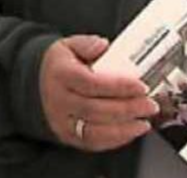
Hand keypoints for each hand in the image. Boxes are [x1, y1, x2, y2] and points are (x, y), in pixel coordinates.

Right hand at [39, 35, 157, 151]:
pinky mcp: (67, 135)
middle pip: (96, 109)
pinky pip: (93, 142)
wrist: (37, 83)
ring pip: (95, 130)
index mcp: (61, 75)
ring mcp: (62, 121)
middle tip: (149, 104)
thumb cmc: (59, 65)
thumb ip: (87, 43)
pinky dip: (115, 139)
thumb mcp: (69, 45)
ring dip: (124, 128)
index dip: (118, 87)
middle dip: (128, 109)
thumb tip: (103, 45)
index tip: (140, 86)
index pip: (91, 83)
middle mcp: (60, 100)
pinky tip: (131, 131)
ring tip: (144, 121)